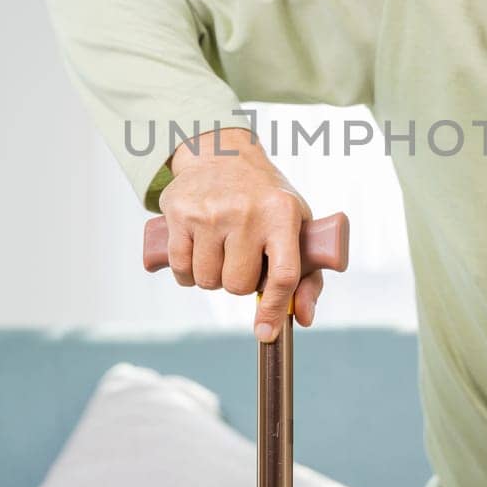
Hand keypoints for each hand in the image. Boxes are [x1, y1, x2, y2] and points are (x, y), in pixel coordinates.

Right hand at [160, 126, 325, 341]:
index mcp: (283, 215)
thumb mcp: (296, 225)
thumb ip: (306, 275)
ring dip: (211, 278)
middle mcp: (246, 213)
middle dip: (239, 282)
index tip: (265, 332)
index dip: (274, 309)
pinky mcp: (179, 213)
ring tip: (220, 251)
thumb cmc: (266, 199)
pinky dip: (187, 272)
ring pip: (206, 281)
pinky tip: (197, 252)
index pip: (283, 275)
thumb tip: (300, 318)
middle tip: (242, 258)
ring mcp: (210, 212)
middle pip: (238, 285)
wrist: (223, 153)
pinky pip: (180, 268)